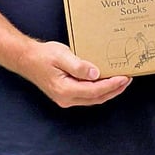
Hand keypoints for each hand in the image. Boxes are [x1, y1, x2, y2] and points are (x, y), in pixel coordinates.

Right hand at [14, 40, 130, 107]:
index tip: (125, 77)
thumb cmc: (43, 56)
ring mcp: (65, 99)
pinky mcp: (66, 95)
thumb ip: (79, 66)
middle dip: (115, 90)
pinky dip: (99, 90)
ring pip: (93, 99)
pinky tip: (106, 82)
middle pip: (97, 98)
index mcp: (65, 90)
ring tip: (122, 80)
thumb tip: (96, 74)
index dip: (112, 85)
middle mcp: (66, 98)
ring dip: (108, 91)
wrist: (27, 59)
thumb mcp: (62, 56)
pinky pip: (87, 96)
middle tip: (128, 79)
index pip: (95, 91)